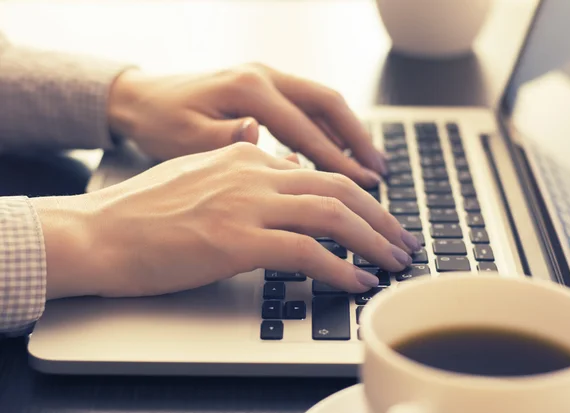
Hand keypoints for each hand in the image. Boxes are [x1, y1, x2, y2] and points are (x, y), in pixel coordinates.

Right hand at [33, 143, 418, 299]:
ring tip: (393, 262)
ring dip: (371, 240)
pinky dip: (340, 268)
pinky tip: (357, 282)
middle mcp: (252, 171)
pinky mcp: (237, 240)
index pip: (317, 171)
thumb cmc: (143, 213)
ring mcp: (246, 203)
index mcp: (244, 154)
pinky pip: (307, 251)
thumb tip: (287, 180)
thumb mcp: (202, 179)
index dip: (355, 197)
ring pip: (331, 214)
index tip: (374, 218)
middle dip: (378, 216)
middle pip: (337, 187)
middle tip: (401, 239)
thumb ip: (246, 178)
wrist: (98, 232)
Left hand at [107, 63, 386, 187]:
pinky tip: (337, 153)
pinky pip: (306, 105)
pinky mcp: (263, 86)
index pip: (306, 129)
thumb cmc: (158, 124)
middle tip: (380, 174)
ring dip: (349, 133)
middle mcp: (264, 76)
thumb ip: (231, 143)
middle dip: (358, 140)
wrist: (137, 98)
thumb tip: (273, 149)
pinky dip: (327, 129)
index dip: (338, 162)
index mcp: (249, 90)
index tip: (364, 188)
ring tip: (370, 165)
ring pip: (322, 102)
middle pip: (328, 104)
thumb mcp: (186, 139)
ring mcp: (265, 77)